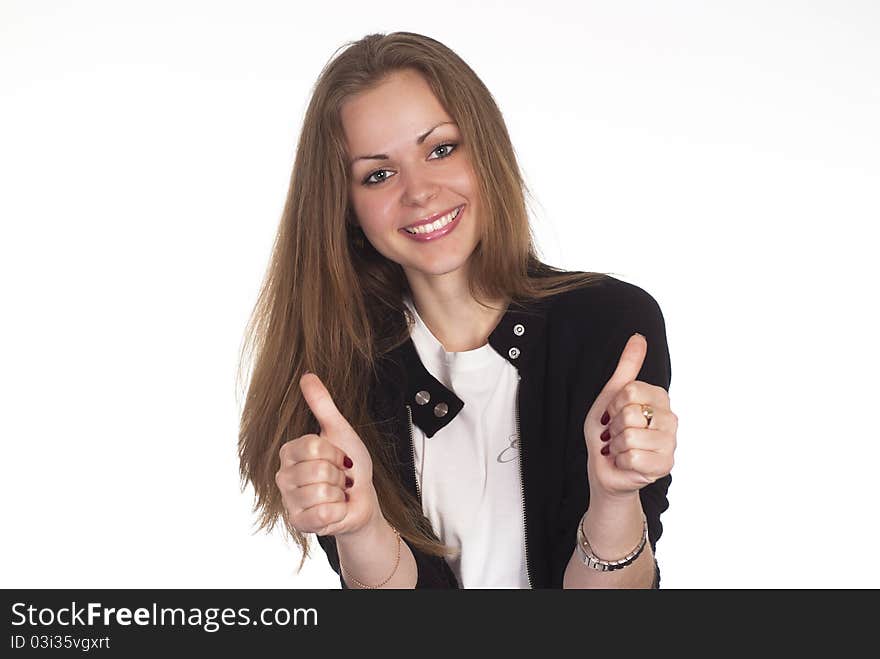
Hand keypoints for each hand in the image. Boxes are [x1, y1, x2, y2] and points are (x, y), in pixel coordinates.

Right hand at [275, 372, 381, 536]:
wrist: (361, 499)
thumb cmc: (351, 466)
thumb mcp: (339, 430)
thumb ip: (322, 404)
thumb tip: (308, 376)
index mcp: (290, 452)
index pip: (313, 446)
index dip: (335, 452)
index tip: (339, 457)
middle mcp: (283, 476)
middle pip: (319, 470)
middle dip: (339, 474)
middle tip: (339, 478)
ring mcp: (289, 501)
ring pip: (322, 492)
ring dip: (339, 493)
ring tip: (337, 493)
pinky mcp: (299, 522)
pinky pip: (323, 513)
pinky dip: (338, 511)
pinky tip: (334, 508)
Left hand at [583, 333, 677, 499]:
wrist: (604, 467)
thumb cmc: (608, 432)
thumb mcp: (612, 395)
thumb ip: (627, 367)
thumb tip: (639, 337)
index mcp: (659, 398)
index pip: (629, 391)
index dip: (613, 404)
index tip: (614, 413)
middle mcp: (670, 418)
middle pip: (630, 413)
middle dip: (614, 426)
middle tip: (617, 434)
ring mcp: (671, 443)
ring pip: (631, 436)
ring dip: (617, 445)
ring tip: (621, 448)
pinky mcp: (665, 465)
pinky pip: (632, 457)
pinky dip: (621, 461)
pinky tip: (626, 462)